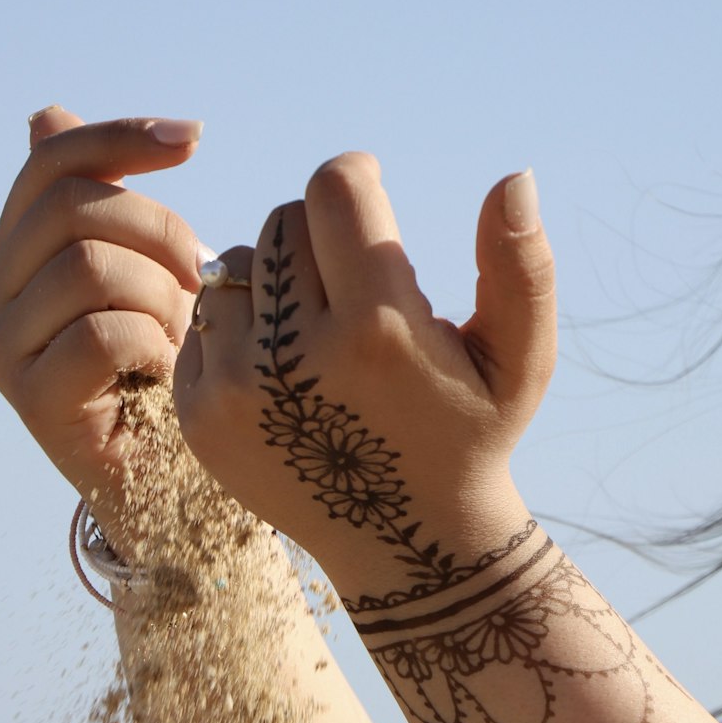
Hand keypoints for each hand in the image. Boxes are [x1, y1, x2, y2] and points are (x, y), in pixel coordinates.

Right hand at [0, 107, 205, 551]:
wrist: (175, 484)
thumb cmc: (170, 373)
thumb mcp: (147, 273)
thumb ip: (101, 203)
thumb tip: (44, 114)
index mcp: (16, 253)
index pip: (53, 163)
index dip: (123, 139)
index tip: (193, 141)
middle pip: (74, 209)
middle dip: (160, 231)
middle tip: (204, 279)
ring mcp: (5, 350)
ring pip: (88, 266)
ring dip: (163, 296)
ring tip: (186, 336)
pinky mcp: (32, 400)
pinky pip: (103, 333)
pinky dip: (155, 346)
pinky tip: (167, 371)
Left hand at [174, 153, 555, 599]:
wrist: (405, 545)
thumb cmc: (472, 437)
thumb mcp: (520, 361)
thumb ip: (522, 267)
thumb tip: (515, 177)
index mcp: (376, 331)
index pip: (333, 188)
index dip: (359, 183)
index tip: (374, 206)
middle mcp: (293, 358)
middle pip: (283, 220)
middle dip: (321, 235)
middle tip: (355, 286)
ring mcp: (236, 391)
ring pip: (238, 265)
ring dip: (276, 279)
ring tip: (320, 328)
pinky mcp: (199, 415)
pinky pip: (205, 321)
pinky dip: (241, 329)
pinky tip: (285, 368)